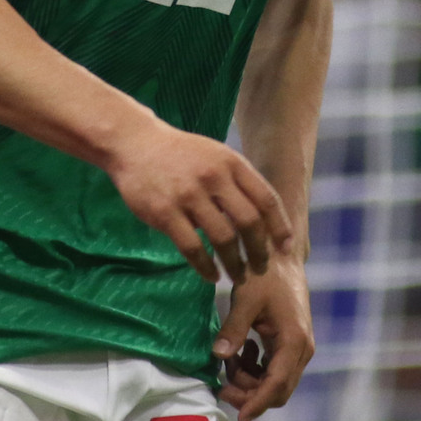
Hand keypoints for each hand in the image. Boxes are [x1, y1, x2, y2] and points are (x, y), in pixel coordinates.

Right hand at [101, 118, 292, 284]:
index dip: (280, 227)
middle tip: (261, 268)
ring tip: (238, 277)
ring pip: (223, 239)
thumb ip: (238, 182)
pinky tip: (212, 276)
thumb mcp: (216, 156)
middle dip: (260, 250)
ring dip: (235, 264)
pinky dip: (206, 267)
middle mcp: (214, 177)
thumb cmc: (181, 154)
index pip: (266, 199)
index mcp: (231, 163)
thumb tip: (263, 219)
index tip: (285, 248)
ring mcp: (188, 195)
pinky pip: (192, 248)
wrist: (135, 144)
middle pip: (249, 222)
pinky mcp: (164, 213)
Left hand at [214, 250, 313, 420]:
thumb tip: (218, 356)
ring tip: (231, 359)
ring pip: (275, 382)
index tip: (239, 415)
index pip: (277, 386)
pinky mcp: (291, 344)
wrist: (281, 255)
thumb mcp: (246, 299)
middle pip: (278, 390)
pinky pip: (274, 369)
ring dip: (250, 379)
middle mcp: (302, 349)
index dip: (257, 403)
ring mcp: (298, 348)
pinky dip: (256, 368)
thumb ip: (234, 329)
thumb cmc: (264, 273)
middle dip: (249, 393)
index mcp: (294, 341)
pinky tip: (243, 350)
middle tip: (223, 383)